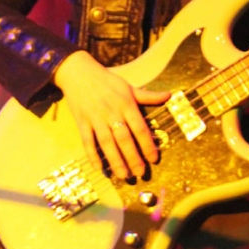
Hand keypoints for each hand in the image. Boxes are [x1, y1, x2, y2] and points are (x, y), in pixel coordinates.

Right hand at [54, 50, 169, 178]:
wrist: (78, 73)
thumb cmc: (107, 81)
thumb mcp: (129, 87)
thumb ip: (148, 96)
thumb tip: (169, 95)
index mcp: (126, 104)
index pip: (139, 128)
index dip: (147, 144)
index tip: (154, 159)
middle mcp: (111, 112)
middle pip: (124, 139)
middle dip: (133, 157)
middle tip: (140, 173)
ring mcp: (95, 118)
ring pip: (106, 143)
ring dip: (115, 161)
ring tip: (124, 175)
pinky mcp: (81, 122)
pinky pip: (87, 141)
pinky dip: (92, 155)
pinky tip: (100, 169)